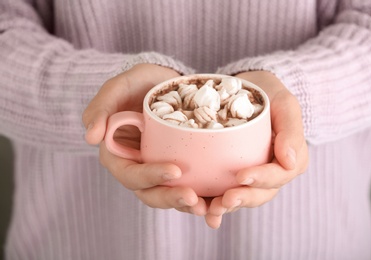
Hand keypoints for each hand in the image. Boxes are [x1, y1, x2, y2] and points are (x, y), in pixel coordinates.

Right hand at [82, 64, 207, 215]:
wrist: (167, 81)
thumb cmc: (140, 82)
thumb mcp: (120, 86)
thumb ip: (102, 107)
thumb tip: (90, 138)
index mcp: (119, 154)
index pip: (129, 174)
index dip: (149, 177)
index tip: (174, 172)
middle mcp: (138, 166)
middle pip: (149, 193)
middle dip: (170, 198)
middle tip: (193, 198)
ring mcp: (158, 169)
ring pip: (169, 196)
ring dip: (186, 205)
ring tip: (207, 208)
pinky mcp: (179, 169)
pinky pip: (188, 188)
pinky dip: (201, 198)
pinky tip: (217, 202)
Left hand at [205, 70, 308, 227]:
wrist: (247, 89)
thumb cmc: (268, 94)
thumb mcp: (285, 104)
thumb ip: (291, 130)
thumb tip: (290, 162)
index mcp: (289, 160)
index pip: (278, 175)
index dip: (262, 179)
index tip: (241, 176)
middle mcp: (271, 173)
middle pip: (260, 193)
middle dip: (243, 199)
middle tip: (224, 201)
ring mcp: (251, 176)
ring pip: (242, 197)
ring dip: (227, 207)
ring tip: (210, 211)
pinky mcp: (231, 176)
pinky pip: (224, 192)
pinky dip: (213, 203)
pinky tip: (201, 209)